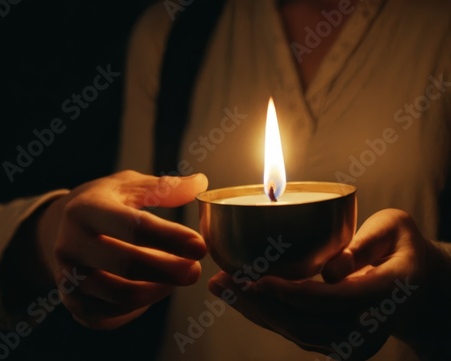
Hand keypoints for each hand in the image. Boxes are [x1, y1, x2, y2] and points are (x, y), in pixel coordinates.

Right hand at [37, 170, 207, 328]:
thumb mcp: (127, 185)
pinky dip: (138, 308)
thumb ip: (163, 187)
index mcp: (86, 210)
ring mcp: (67, 277)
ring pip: (120, 296)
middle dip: (168, 271)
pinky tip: (154, 291)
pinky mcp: (72, 302)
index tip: (200, 246)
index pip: (133, 226)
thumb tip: (200, 183)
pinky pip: (110, 316)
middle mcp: (70, 244)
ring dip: (157, 291)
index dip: (171, 238)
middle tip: (194, 270)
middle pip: (126, 265)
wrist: (59, 228)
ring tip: (176, 279)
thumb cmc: (103, 203)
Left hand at [209, 209, 450, 359]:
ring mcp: (351, 343)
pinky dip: (266, 315)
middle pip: (303, 322)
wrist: (420, 290)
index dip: (287, 292)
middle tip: (221, 280)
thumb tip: (331, 271)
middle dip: (256, 303)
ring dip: (253, 310)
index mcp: (385, 295)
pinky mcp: (337, 344)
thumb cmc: (404, 249)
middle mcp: (367, 328)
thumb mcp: (396, 229)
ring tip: (221, 286)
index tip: (252, 279)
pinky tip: (241, 296)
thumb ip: (366, 244)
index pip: (330, 299)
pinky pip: (296, 331)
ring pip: (294, 331)